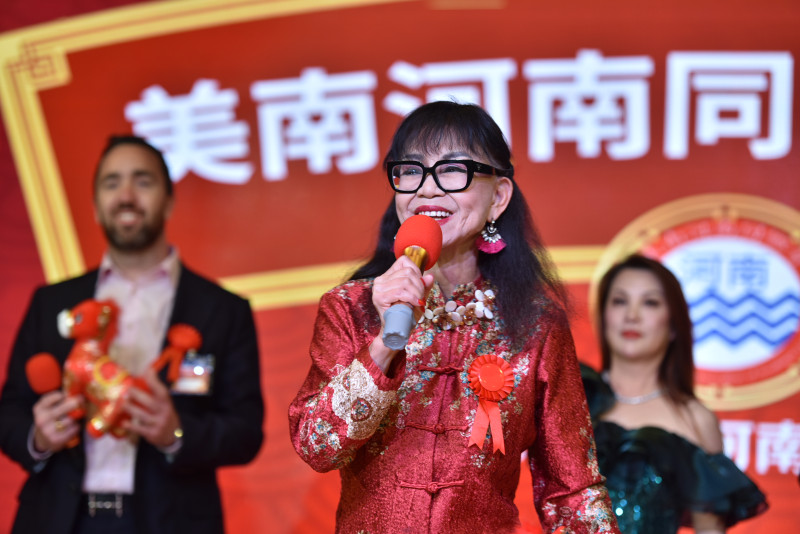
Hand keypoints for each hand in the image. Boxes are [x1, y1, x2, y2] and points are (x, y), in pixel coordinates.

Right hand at [32, 391, 82, 452]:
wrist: (42, 439)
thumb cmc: (50, 419)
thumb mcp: (48, 408)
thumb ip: (58, 399)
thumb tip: (76, 388)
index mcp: (39, 408)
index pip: (54, 396)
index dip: (64, 394)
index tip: (69, 394)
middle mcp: (42, 419)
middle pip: (65, 407)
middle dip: (76, 402)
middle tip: (82, 400)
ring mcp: (48, 430)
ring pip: (71, 419)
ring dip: (77, 416)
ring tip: (77, 415)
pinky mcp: (56, 440)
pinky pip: (73, 429)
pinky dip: (76, 426)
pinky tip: (75, 425)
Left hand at [122, 369, 181, 448]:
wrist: (173, 435)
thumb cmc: (164, 414)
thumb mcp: (164, 403)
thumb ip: (155, 391)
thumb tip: (147, 371)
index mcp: (167, 403)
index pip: (161, 391)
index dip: (154, 381)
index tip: (147, 370)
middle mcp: (164, 412)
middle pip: (150, 403)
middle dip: (138, 395)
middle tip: (127, 390)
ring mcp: (158, 424)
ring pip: (142, 416)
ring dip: (131, 409)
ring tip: (122, 404)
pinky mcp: (152, 434)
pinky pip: (139, 429)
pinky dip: (130, 426)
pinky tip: (123, 422)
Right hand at [369, 256, 433, 372]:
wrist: (396, 332)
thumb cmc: (405, 315)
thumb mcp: (417, 298)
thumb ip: (423, 287)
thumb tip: (430, 276)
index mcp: (388, 276)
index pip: (404, 261)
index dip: (417, 271)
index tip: (420, 286)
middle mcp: (380, 280)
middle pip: (407, 272)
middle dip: (419, 286)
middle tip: (420, 299)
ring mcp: (378, 288)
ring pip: (405, 281)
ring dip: (417, 293)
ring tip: (417, 303)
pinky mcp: (379, 297)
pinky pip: (401, 291)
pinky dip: (411, 298)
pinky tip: (414, 304)